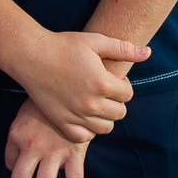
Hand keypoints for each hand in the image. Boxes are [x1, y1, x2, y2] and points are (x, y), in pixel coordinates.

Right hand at [4, 28, 143, 142]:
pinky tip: (82, 115)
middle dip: (116, 102)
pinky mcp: (61, 122)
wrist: (30, 55)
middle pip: (119, 113)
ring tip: (94, 103)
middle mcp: (91, 103)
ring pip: (105, 128)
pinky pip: (84, 137)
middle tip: (103, 91)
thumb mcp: (95, 41)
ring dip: (104, 117)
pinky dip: (88, 129)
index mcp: (102, 83)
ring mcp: (76, 115)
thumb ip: (123, 49)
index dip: (123, 86)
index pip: (128, 95)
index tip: (112, 79)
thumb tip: (148, 53)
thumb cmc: (63, 45)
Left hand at [4, 99, 89, 177]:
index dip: (11, 173)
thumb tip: (11, 165)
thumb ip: (15, 141)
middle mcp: (33, 148)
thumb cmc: (44, 104)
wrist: (72, 90)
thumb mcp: (21, 117)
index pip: (10, 164)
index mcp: (17, 136)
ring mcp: (55, 153)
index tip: (16, 177)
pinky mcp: (74, 154)